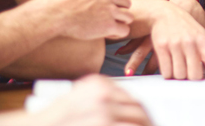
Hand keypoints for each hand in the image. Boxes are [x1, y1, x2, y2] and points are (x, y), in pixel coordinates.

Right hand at [33, 75, 151, 125]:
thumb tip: (131, 113)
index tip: (147, 119)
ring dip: (147, 125)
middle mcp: (103, 93)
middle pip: (138, 108)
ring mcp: (104, 110)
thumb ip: (102, 103)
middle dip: (148, 121)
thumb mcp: (78, 102)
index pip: (130, 97)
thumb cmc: (57, 121)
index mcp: (97, 84)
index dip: (141, 112)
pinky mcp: (105, 123)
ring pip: (139, 120)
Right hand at [48, 0, 132, 39]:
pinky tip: (109, 34)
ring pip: (128, 16)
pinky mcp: (108, 25)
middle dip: (120, 9)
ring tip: (111, 26)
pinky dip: (118, 33)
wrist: (54, 14)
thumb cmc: (59, 0)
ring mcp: (110, 10)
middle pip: (126, 2)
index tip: (109, 4)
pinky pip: (124, 30)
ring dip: (121, 22)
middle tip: (110, 16)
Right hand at [119, 0, 204, 80]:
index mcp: (202, 40)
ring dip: (178, 75)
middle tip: (187, 70)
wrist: (163, 13)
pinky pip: (166, 71)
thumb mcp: (198, 35)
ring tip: (177, 65)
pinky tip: (168, 65)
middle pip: (194, 74)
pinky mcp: (162, 47)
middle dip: (191, 77)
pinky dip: (167, 73)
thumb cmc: (183, 27)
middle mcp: (190, 42)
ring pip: (179, 75)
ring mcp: (175, 44)